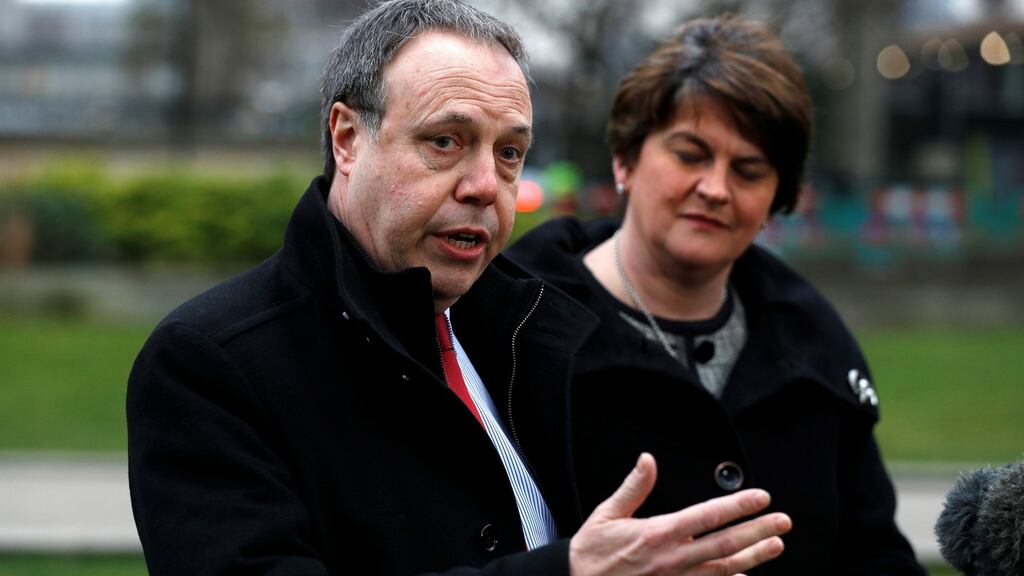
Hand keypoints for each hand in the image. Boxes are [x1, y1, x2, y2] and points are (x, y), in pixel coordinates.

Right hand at [569, 453, 790, 575]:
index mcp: (658, 533)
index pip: (708, 516)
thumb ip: (634, 487)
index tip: (760, 498)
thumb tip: (647, 460)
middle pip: (725, 543)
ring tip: (775, 546)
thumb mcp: (607, 514)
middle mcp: (673, 559)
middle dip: (758, 531)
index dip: (738, 506)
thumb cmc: (592, 553)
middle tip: (783, 522)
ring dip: (753, 557)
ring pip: (724, 568)